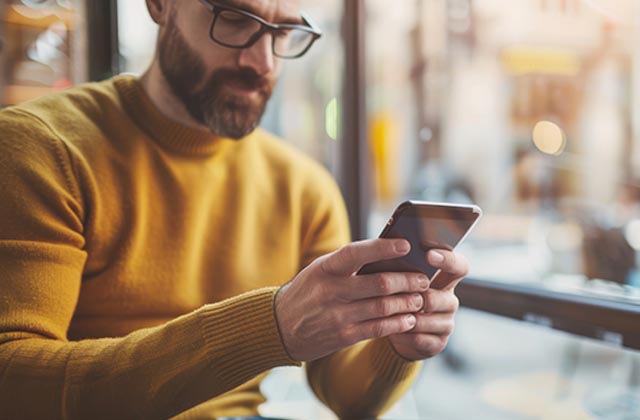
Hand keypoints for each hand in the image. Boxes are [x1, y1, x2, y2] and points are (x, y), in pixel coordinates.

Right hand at [274, 239, 429, 361]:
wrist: (280, 326)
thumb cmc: (308, 292)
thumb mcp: (321, 270)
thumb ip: (348, 263)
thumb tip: (388, 253)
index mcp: (325, 268)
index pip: (356, 253)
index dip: (382, 248)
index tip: (406, 245)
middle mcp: (331, 291)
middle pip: (379, 283)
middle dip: (408, 281)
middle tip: (423, 279)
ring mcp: (337, 315)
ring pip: (383, 307)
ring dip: (407, 303)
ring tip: (420, 299)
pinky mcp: (343, 336)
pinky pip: (378, 329)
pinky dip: (398, 323)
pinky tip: (408, 318)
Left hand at [388, 249, 468, 360]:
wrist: (398, 331)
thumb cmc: (398, 296)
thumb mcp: (400, 279)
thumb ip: (401, 267)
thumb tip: (387, 248)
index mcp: (445, 279)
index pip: (459, 266)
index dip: (448, 260)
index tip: (429, 255)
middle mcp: (449, 300)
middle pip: (442, 298)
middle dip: (419, 298)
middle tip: (400, 296)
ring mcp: (446, 323)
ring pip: (427, 320)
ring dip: (407, 318)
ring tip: (390, 314)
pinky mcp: (438, 343)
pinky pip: (420, 339)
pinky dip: (404, 335)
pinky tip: (393, 330)